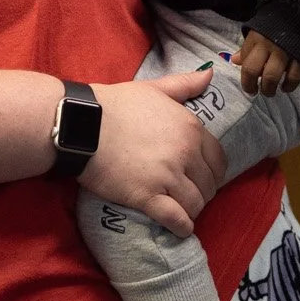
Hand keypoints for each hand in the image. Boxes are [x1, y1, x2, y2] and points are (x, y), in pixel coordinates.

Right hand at [79, 70, 227, 238]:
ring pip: (196, 204)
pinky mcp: (148, 197)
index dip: (212, 171)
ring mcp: (168, 176)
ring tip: (180, 209)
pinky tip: (179, 227)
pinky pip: (177, 219)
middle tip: (187, 194)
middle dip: (202, 191)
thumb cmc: (115, 104)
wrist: (80, 123)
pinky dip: (181, 227)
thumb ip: (184, 84)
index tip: (200, 176)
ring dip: (192, 209)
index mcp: (191, 128)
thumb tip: (210, 73)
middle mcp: (185, 153)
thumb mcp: (153, 88)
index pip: (218, 160)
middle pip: (209, 184)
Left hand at [238, 31, 299, 96]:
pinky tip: (286, 88)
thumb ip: (248, 48)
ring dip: (269, 89)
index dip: (245, 79)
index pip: (246, 64)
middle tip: (257, 92)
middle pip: (255, 71)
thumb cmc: (276, 27)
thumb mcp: (259, 33)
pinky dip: (289, 86)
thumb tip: (234, 60)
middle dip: (254, 86)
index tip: (248, 87)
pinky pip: (293, 77)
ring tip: (270, 92)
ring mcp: (285, 52)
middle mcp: (269, 46)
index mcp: (257, 39)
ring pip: (272, 76)